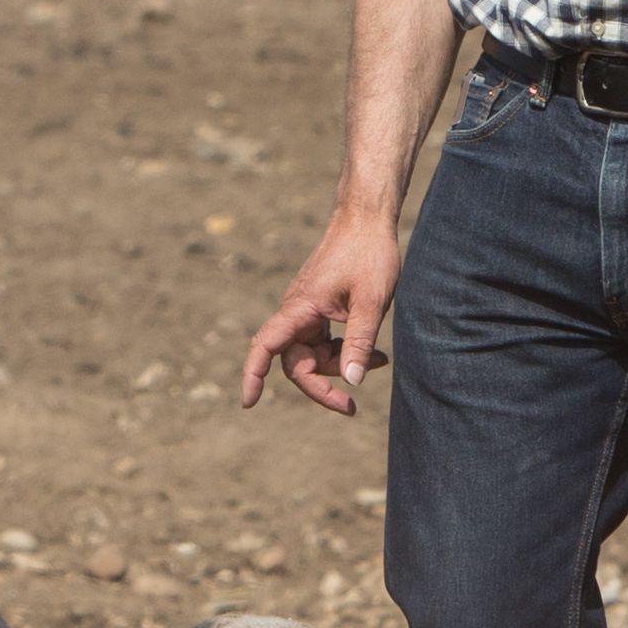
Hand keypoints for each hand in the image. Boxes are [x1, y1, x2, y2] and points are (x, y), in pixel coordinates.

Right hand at [241, 210, 402, 415]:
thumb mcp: (371, 302)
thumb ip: (360, 342)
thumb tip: (352, 381)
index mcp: (300, 308)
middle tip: (351, 407)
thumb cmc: (369, 254)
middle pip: (295, 361)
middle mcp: (296, 311)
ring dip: (338, 365)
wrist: (366, 219)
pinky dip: (343, 350)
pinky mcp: (319, 308)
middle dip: (321, 385)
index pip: (266, 346)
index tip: (248, 402)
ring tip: (379, 361)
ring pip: (311, 353)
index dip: (253, 374)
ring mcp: (306, 310)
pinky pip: (322, 341)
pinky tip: (374, 352)